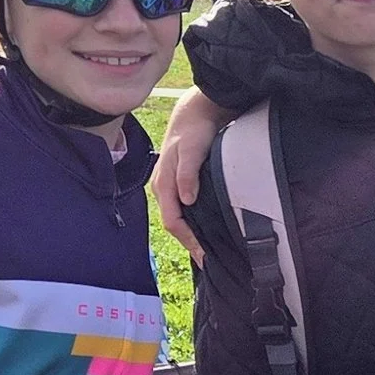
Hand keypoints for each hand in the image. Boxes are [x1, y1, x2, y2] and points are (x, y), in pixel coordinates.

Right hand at [149, 88, 229, 264]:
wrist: (194, 114)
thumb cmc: (194, 130)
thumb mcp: (193, 150)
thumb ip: (188, 174)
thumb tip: (187, 199)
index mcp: (164, 184)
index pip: (173, 221)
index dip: (189, 240)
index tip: (205, 255)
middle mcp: (163, 188)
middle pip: (175, 224)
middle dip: (190, 243)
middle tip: (210, 260)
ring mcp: (170, 186)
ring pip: (178, 217)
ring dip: (192, 234)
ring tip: (209, 250)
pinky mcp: (179, 183)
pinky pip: (183, 209)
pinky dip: (194, 222)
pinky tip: (206, 229)